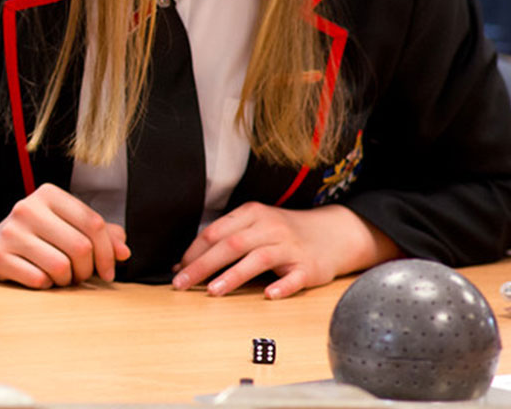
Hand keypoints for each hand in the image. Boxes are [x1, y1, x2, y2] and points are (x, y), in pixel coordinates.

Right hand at [0, 183, 127, 286]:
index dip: (108, 252)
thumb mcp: (68, 228)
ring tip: (61, 277)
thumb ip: (101, 235)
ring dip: (67, 280)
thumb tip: (124, 252)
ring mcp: (10, 232)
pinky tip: (40, 279)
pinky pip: (39, 280)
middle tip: (81, 276)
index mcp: (48, 195)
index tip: (109, 271)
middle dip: (87, 270)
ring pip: (60, 266)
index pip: (93, 223)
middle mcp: (27, 208)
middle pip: (80, 247)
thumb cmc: (40, 239)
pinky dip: (46, 286)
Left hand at [172, 202, 399, 297]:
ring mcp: (290, 247)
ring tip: (213, 291)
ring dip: (233, 275)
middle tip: (182, 283)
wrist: (332, 234)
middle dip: (203, 265)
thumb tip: (186, 264)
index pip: (216, 232)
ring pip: (258, 259)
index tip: (178, 269)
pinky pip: (294, 277)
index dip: (194, 251)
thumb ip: (225, 240)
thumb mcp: (255, 226)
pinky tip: (267, 295)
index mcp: (252, 215)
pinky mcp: (308, 268)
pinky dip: (281, 286)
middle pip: (231, 244)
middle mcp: (270, 228)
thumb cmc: (283, 233)